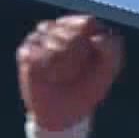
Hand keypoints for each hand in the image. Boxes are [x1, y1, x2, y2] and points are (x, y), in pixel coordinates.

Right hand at [17, 15, 123, 130]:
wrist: (64, 114)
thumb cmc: (87, 89)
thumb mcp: (107, 71)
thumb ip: (112, 50)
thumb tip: (96, 38)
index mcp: (80, 28)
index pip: (88, 23)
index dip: (93, 42)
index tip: (95, 59)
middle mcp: (58, 29)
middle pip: (73, 34)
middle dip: (80, 58)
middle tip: (77, 73)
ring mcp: (40, 38)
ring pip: (54, 41)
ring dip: (64, 64)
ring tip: (64, 75)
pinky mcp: (25, 52)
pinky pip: (38, 54)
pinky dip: (48, 68)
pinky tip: (50, 76)